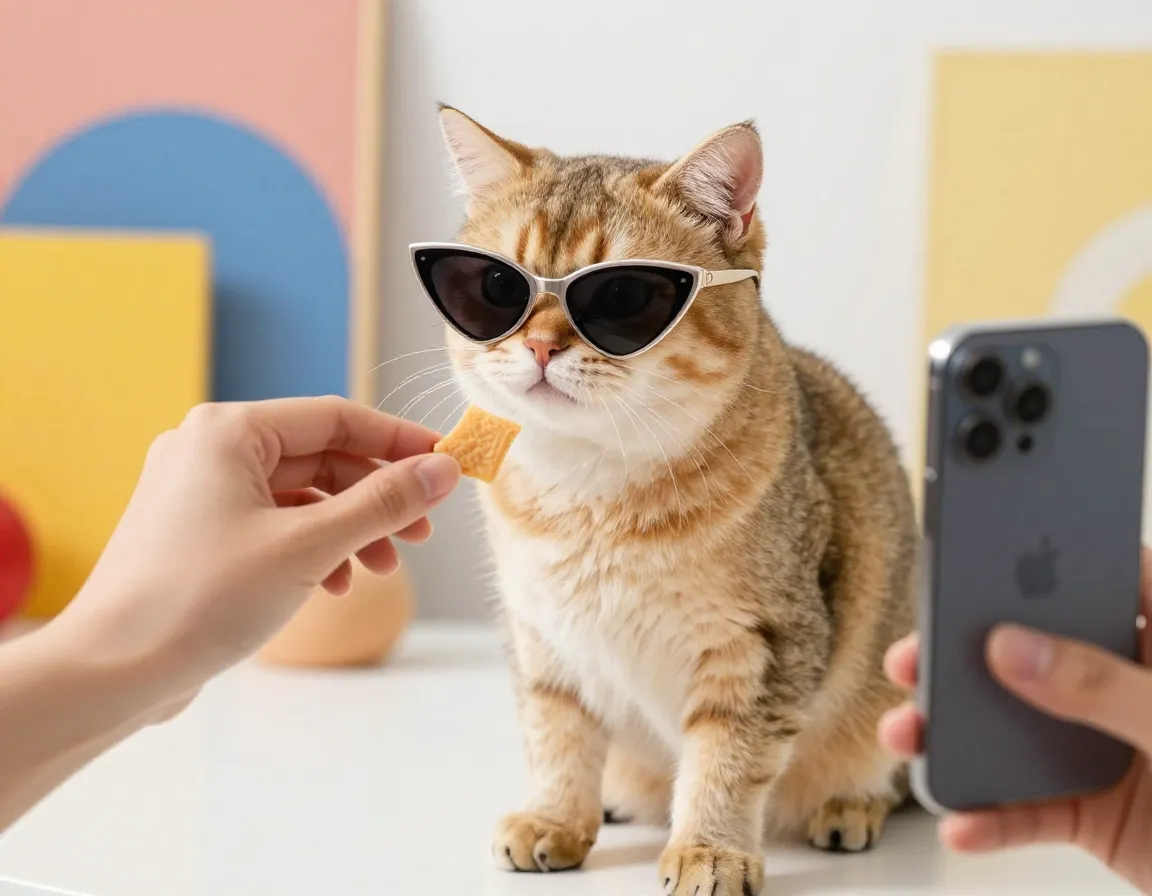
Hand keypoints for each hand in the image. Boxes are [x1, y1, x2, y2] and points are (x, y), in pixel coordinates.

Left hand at [51, 396, 460, 710]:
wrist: (112, 672)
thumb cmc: (198, 599)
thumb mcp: (310, 546)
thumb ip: (382, 503)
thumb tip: (442, 470)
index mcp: (229, 432)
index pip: (337, 417)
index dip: (399, 440)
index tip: (446, 464)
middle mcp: (210, 451)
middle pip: (321, 457)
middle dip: (376, 497)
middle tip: (420, 532)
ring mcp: (200, 493)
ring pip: (301, 496)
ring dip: (350, 529)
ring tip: (381, 568)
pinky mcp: (199, 535)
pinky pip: (274, 524)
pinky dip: (313, 549)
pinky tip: (336, 584)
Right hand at [879, 547, 1151, 893]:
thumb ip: (1108, 689)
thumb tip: (1018, 651)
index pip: (1108, 581)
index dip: (1043, 559)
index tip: (975, 556)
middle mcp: (1134, 690)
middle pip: (1038, 656)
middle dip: (968, 660)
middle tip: (918, 658)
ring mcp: (1109, 751)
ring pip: (1018, 732)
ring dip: (960, 740)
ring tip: (915, 739)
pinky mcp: (1095, 813)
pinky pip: (1029, 810)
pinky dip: (990, 818)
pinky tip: (963, 819)